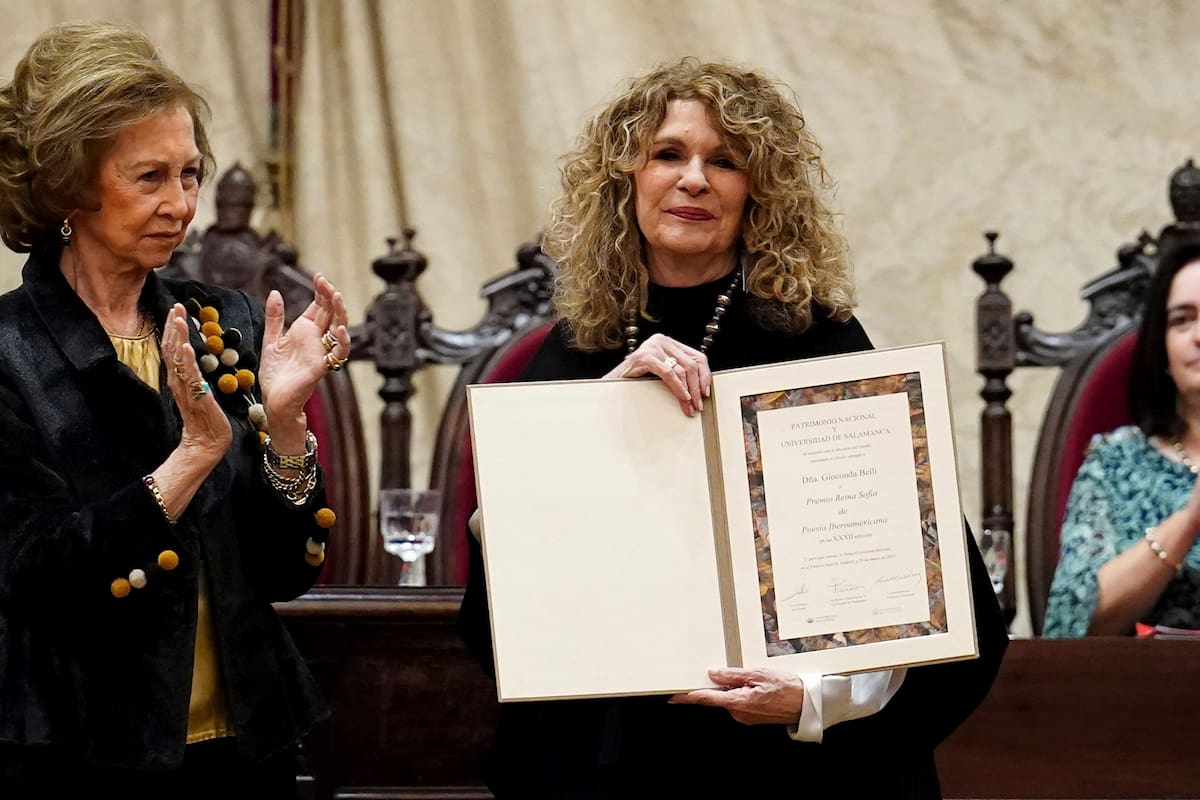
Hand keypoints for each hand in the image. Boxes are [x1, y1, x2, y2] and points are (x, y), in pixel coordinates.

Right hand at [160, 303, 231, 461]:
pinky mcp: (196, 396)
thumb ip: (195, 376)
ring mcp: (186, 388)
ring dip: (178, 335)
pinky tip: (185, 345)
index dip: (174, 328)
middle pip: (172, 348)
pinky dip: (187, 359)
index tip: (176, 309)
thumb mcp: (199, 390)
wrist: (207, 443)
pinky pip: (190, 375)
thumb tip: (194, 360)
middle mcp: (179, 380)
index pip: (173, 348)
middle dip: (174, 325)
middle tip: (175, 305)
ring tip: (178, 316)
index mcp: (180, 378)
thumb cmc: (207, 418)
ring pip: (178, 358)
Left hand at [258, 273, 350, 423]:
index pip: (318, 306)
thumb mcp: (271, 340)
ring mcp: (322, 351)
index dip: (320, 291)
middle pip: (330, 313)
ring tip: (336, 296)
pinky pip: (340, 352)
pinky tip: (338, 328)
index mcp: (304, 331)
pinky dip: (342, 340)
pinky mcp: (323, 365)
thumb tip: (275, 292)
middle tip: (325, 282)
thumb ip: (275, 317)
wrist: (274, 399)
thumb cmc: (274, 374)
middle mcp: (316, 339)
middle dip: (329, 296)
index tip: (318, 276)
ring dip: (340, 313)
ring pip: (339, 328)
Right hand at [603, 333, 709, 415]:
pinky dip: (678, 387)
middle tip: (698, 404)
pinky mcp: (645, 357)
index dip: (704, 375)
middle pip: (691, 364)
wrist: (612, 382)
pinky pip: (669, 374)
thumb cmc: (636, 378)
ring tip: (690, 405)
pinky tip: (683, 397)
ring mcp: (653, 347)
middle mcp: (661, 340)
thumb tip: (699, 387)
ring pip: (681, 370)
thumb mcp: (661, 370)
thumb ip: (677, 370)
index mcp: (668, 342)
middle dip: (697, 387)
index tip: (706, 392)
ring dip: (689, 392)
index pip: (696, 356)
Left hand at [670, 667, 804, 725]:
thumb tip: (713, 674)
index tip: (674, 697)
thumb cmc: (787, 688)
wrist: (807, 704)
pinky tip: (756, 686)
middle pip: (718, 697)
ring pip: (730, 699)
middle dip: (719, 684)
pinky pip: (740, 702)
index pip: (706, 699)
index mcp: (738, 702)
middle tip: (730, 672)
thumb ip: (733, 675)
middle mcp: (739, 713)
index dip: (688, 697)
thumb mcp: (758, 674)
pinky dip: (742, 693)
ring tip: (753, 678)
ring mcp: (745, 716)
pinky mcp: (752, 717)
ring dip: (734, 688)